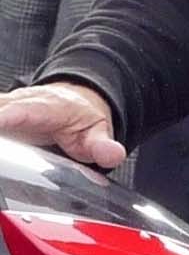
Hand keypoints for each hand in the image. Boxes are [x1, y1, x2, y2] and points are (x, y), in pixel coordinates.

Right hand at [0, 80, 124, 171]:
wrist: (77, 101)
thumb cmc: (84, 118)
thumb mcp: (99, 132)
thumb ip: (103, 145)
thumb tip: (112, 153)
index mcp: (48, 107)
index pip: (22, 111)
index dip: (4, 117)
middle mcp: (23, 102)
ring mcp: (10, 106)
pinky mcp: (2, 113)